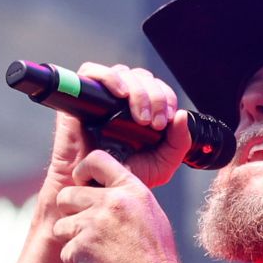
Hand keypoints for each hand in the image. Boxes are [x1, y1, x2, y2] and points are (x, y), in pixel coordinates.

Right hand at [46, 63, 191, 189]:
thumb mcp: (162, 164)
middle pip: (142, 78)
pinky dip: (109, 78)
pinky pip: (91, 72)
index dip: (166, 97)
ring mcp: (102, 98)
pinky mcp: (80, 98)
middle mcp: (122, 102)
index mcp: (142, 111)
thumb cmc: (122, 177)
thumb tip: (182, 115)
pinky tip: (121, 95)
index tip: (167, 119)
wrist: (94, 190)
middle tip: (154, 123)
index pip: (157, 88)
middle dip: (155, 97)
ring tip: (141, 118)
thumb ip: (178, 143)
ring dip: (138, 91)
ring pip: (123, 73)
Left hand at [51, 150, 190, 262]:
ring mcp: (94, 224)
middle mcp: (111, 201)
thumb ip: (128, 198)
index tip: (81, 182)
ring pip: (60, 224)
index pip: (97, 159)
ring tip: (94, 252)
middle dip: (71, 212)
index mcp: (132, 190)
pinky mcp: (81, 247)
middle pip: (68, 194)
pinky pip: (65, 251)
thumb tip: (108, 190)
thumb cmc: (157, 258)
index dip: (83, 170)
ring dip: (71, 239)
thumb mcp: (152, 215)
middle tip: (86, 229)